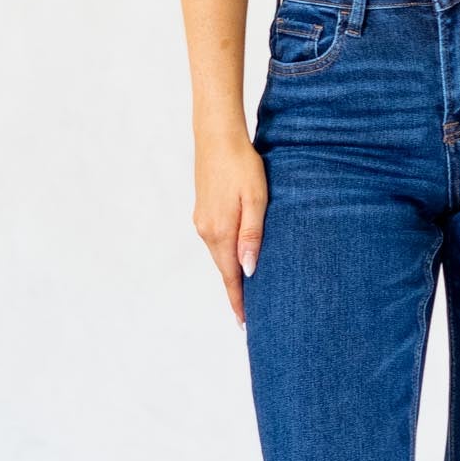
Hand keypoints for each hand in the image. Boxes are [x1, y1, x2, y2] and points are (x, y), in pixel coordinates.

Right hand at [193, 132, 267, 328]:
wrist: (217, 136)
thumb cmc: (242, 164)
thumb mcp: (256, 199)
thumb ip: (252, 235)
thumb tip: (249, 270)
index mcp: (220, 232)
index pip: (230, 277)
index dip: (238, 301)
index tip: (245, 324)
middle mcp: (206, 231)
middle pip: (224, 269)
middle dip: (237, 292)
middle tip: (252, 316)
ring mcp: (202, 221)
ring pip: (220, 255)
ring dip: (232, 273)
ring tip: (249, 292)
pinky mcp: (203, 211)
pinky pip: (217, 241)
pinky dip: (227, 255)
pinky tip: (238, 258)